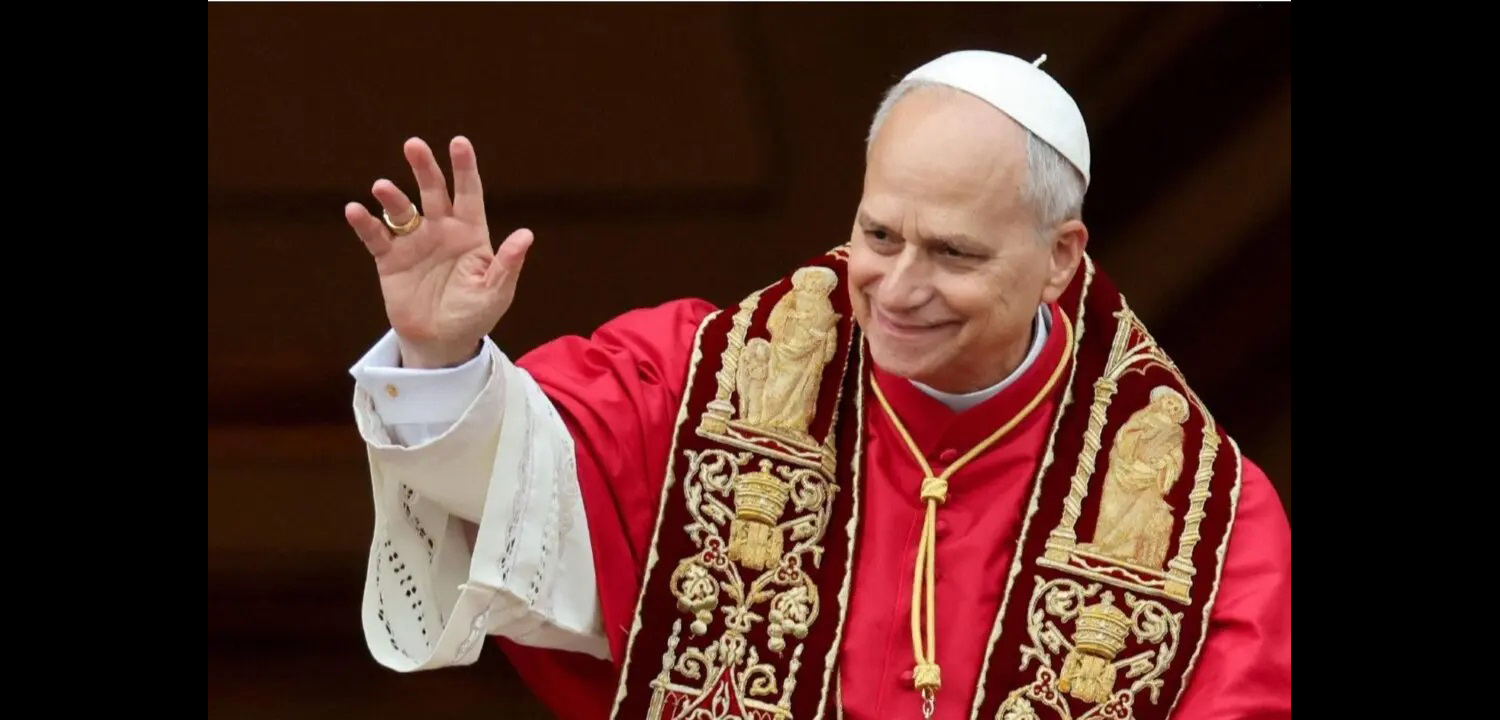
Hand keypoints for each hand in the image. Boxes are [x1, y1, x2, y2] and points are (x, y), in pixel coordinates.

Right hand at [344, 136, 532, 368]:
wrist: (441, 342)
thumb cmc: (474, 315)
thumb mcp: (496, 292)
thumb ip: (507, 264)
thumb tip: (526, 235)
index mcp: (470, 233)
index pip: (469, 193)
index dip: (464, 168)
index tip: (459, 142)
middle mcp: (441, 230)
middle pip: (432, 191)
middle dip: (424, 167)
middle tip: (413, 145)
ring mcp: (414, 242)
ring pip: (401, 211)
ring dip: (391, 197)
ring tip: (381, 187)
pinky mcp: (390, 259)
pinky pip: (376, 237)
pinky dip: (365, 223)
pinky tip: (354, 211)